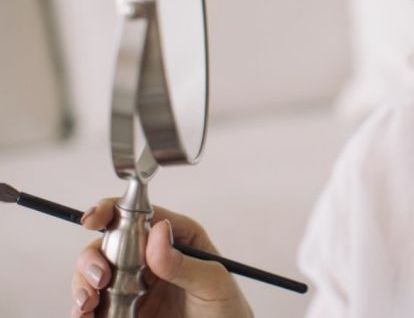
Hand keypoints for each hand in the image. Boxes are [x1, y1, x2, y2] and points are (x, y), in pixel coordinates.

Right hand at [70, 198, 252, 317]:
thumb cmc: (227, 310)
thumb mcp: (213, 283)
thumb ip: (183, 261)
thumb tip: (157, 231)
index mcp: (177, 239)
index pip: (141, 214)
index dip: (112, 210)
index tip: (95, 219)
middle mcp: (151, 258)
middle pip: (108, 243)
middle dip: (93, 256)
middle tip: (100, 278)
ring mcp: (133, 285)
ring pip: (94, 273)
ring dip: (82, 284)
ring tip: (88, 303)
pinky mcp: (122, 311)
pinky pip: (93, 306)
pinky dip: (82, 309)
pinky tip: (85, 315)